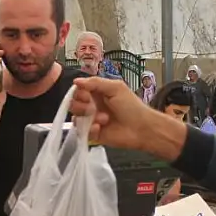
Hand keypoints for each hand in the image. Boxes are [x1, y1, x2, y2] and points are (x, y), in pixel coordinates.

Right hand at [70, 77, 186, 159]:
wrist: (141, 129)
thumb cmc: (132, 107)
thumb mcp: (116, 88)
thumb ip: (95, 82)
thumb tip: (76, 81)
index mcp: (97, 93)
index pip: (78, 90)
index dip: (79, 93)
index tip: (86, 95)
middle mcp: (93, 106)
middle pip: (74, 104)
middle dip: (80, 105)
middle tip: (92, 108)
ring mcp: (92, 120)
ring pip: (76, 118)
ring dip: (87, 117)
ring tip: (104, 119)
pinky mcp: (93, 134)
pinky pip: (82, 132)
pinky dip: (90, 129)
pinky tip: (100, 128)